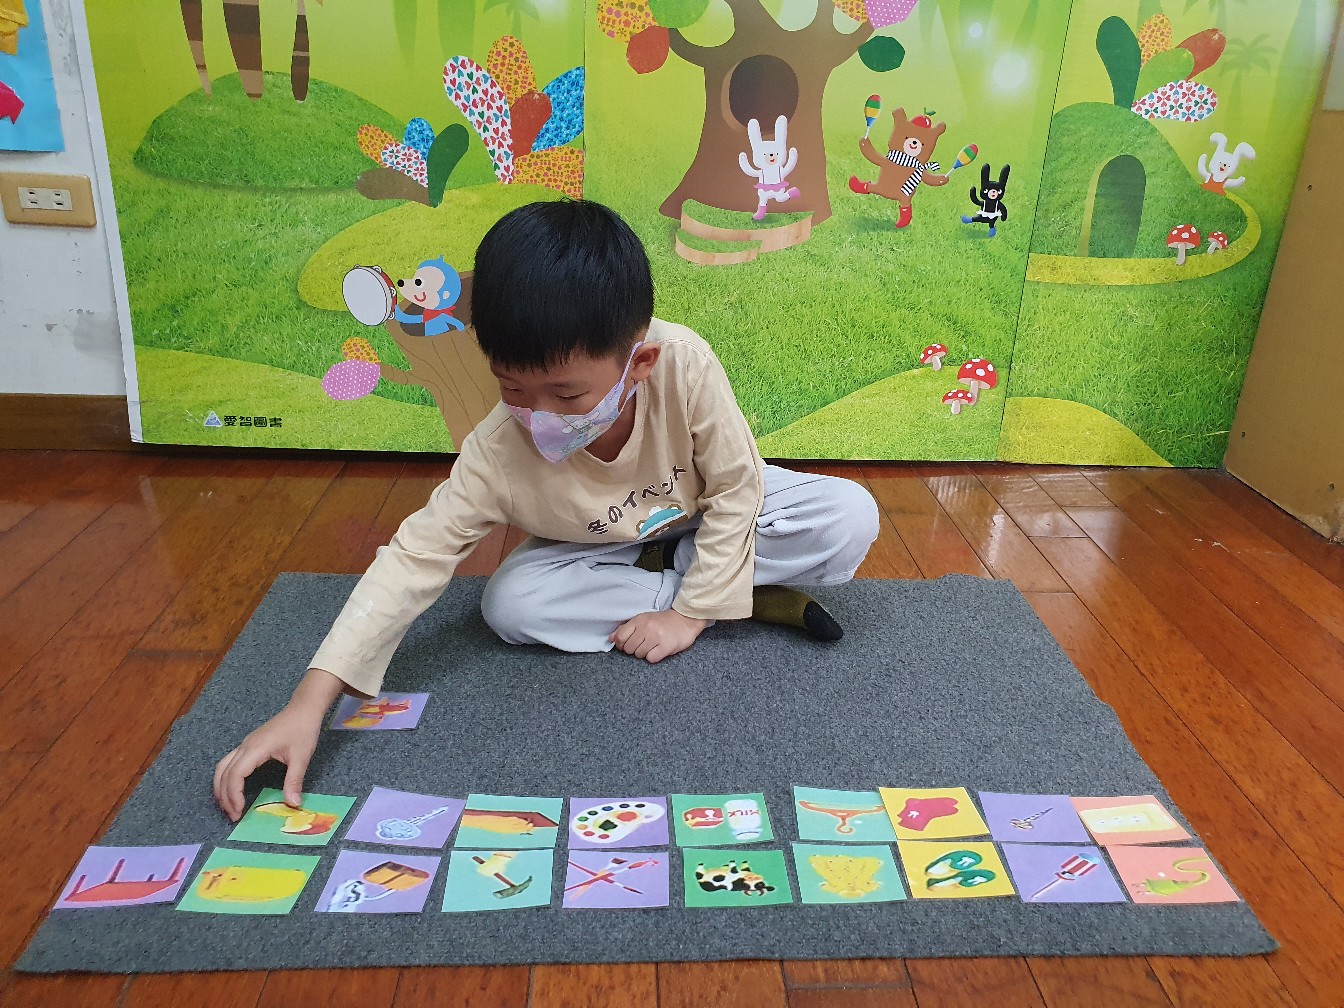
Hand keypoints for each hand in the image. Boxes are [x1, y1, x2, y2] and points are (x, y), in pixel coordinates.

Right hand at [212, 668, 345, 820]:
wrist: (303, 709)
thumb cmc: (303, 730)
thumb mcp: (301, 757)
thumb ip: (294, 781)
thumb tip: (293, 804)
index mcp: (255, 749)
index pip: (235, 774)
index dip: (233, 795)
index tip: (239, 812)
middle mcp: (245, 746)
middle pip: (224, 773)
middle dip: (224, 796)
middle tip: (233, 816)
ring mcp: (245, 744)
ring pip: (222, 767)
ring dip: (221, 787)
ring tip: (228, 806)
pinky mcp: (249, 745)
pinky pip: (229, 763)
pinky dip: (226, 778)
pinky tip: (232, 789)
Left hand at [609, 609, 707, 663]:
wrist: (685, 620)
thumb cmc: (663, 622)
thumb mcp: (643, 620)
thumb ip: (626, 629)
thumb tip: (611, 638)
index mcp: (639, 620)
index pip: (621, 636)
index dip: (622, 644)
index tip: (629, 644)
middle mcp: (646, 627)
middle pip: (629, 648)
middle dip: (634, 649)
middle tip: (644, 644)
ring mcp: (656, 637)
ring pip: (639, 654)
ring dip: (645, 653)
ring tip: (653, 646)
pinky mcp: (666, 646)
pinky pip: (650, 659)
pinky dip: (653, 657)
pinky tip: (659, 650)